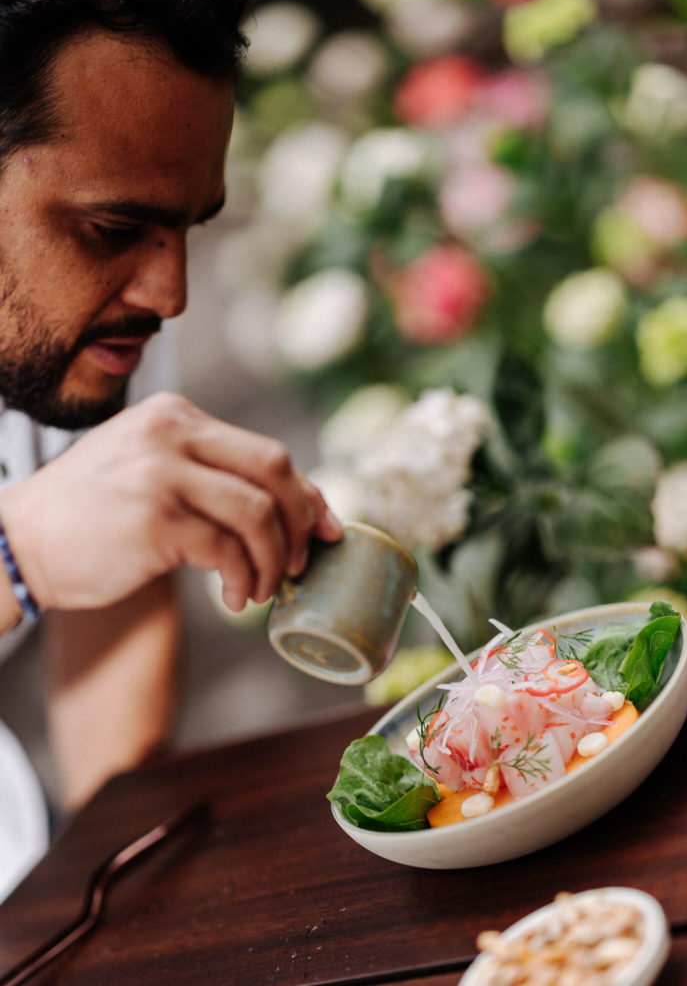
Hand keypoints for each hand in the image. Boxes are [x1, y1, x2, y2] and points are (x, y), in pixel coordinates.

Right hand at [0, 393, 342, 612]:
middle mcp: (172, 434)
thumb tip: (284, 507)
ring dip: (274, 560)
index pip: (265, 452)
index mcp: (176, 417)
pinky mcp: (155, 518)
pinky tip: (235, 598)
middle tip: (302, 562)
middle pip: (274, 470)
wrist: (17, 541)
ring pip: (258, 513)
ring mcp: (162, 473)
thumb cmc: (91, 515)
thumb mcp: (148, 469)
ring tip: (262, 588)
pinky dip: (245, 579)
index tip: (327, 528)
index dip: (307, 494)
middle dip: (302, 522)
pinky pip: (228, 551)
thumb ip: (206, 474)